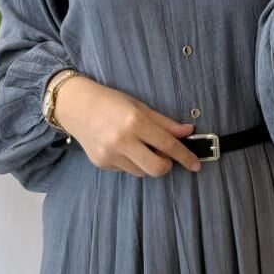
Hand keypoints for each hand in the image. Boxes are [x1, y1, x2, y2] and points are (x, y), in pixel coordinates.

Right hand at [55, 76, 202, 176]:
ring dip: (146, 163)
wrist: (76, 106)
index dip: (185, 156)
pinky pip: (126, 170)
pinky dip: (131, 162)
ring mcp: (110, 155)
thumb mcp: (140, 107)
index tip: (196, 164)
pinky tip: (121, 147)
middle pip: (156, 168)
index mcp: (134, 122)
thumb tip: (188, 132)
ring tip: (138, 145)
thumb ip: (165, 123)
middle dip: (166, 165)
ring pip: (141, 171)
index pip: (167, 144)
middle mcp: (122, 141)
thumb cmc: (111, 102)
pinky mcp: (101, 164)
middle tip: (165, 155)